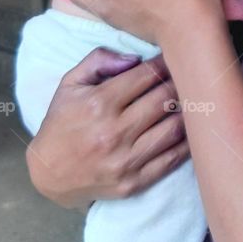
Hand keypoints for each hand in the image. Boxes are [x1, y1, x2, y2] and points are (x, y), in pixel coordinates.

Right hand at [25, 47, 188, 208]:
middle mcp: (114, 131)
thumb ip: (98, 61)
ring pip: (174, 128)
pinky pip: (171, 160)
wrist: (47, 173)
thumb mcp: (70, 84)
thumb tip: (134, 58)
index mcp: (100, 103)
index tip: (178, 58)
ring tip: (195, 101)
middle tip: (191, 77)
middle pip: (165, 99)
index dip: (166, 63)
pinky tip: (193, 132)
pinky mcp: (133, 183)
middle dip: (182, 84)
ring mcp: (124, 160)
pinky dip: (187, 143)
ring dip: (189, 112)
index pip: (147, 76)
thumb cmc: (62, 122)